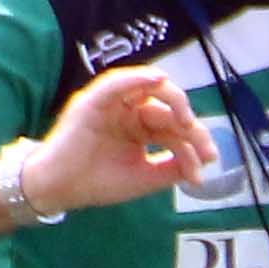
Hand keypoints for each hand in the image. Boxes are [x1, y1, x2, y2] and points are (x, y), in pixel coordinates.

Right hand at [16, 67, 214, 217]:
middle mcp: (130, 112)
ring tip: (185, 121)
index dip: (194, 141)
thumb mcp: (144, 177)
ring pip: (149, 90)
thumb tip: (202, 162)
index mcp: (141, 128)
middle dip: (190, 127)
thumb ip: (172, 168)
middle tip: (205, 148)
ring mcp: (113, 104)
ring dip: (172, 99)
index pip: (174, 128)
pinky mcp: (94, 100)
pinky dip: (137, 78)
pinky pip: (117, 82)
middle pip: (168, 110)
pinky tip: (157, 81)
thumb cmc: (97, 182)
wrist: (59, 189)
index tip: (209, 160)